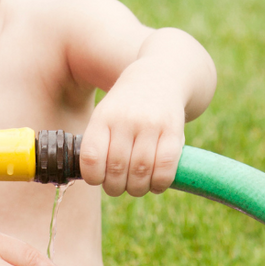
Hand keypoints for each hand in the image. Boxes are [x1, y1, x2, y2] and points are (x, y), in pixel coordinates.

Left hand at [79, 58, 187, 196]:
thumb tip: (96, 179)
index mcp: (103, 117)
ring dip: (137, 189)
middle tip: (118, 187)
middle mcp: (125, 120)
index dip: (93, 177)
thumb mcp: (105, 114)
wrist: (160, 76)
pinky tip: (156, 185)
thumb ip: (99, 143)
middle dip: (116, 187)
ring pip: (140, 171)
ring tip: (136, 187)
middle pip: (116, 169)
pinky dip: (159, 184)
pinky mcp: (173, 131)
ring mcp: (150, 125)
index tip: (98, 180)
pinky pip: (165, 167)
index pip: (91, 157)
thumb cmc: (127, 106)